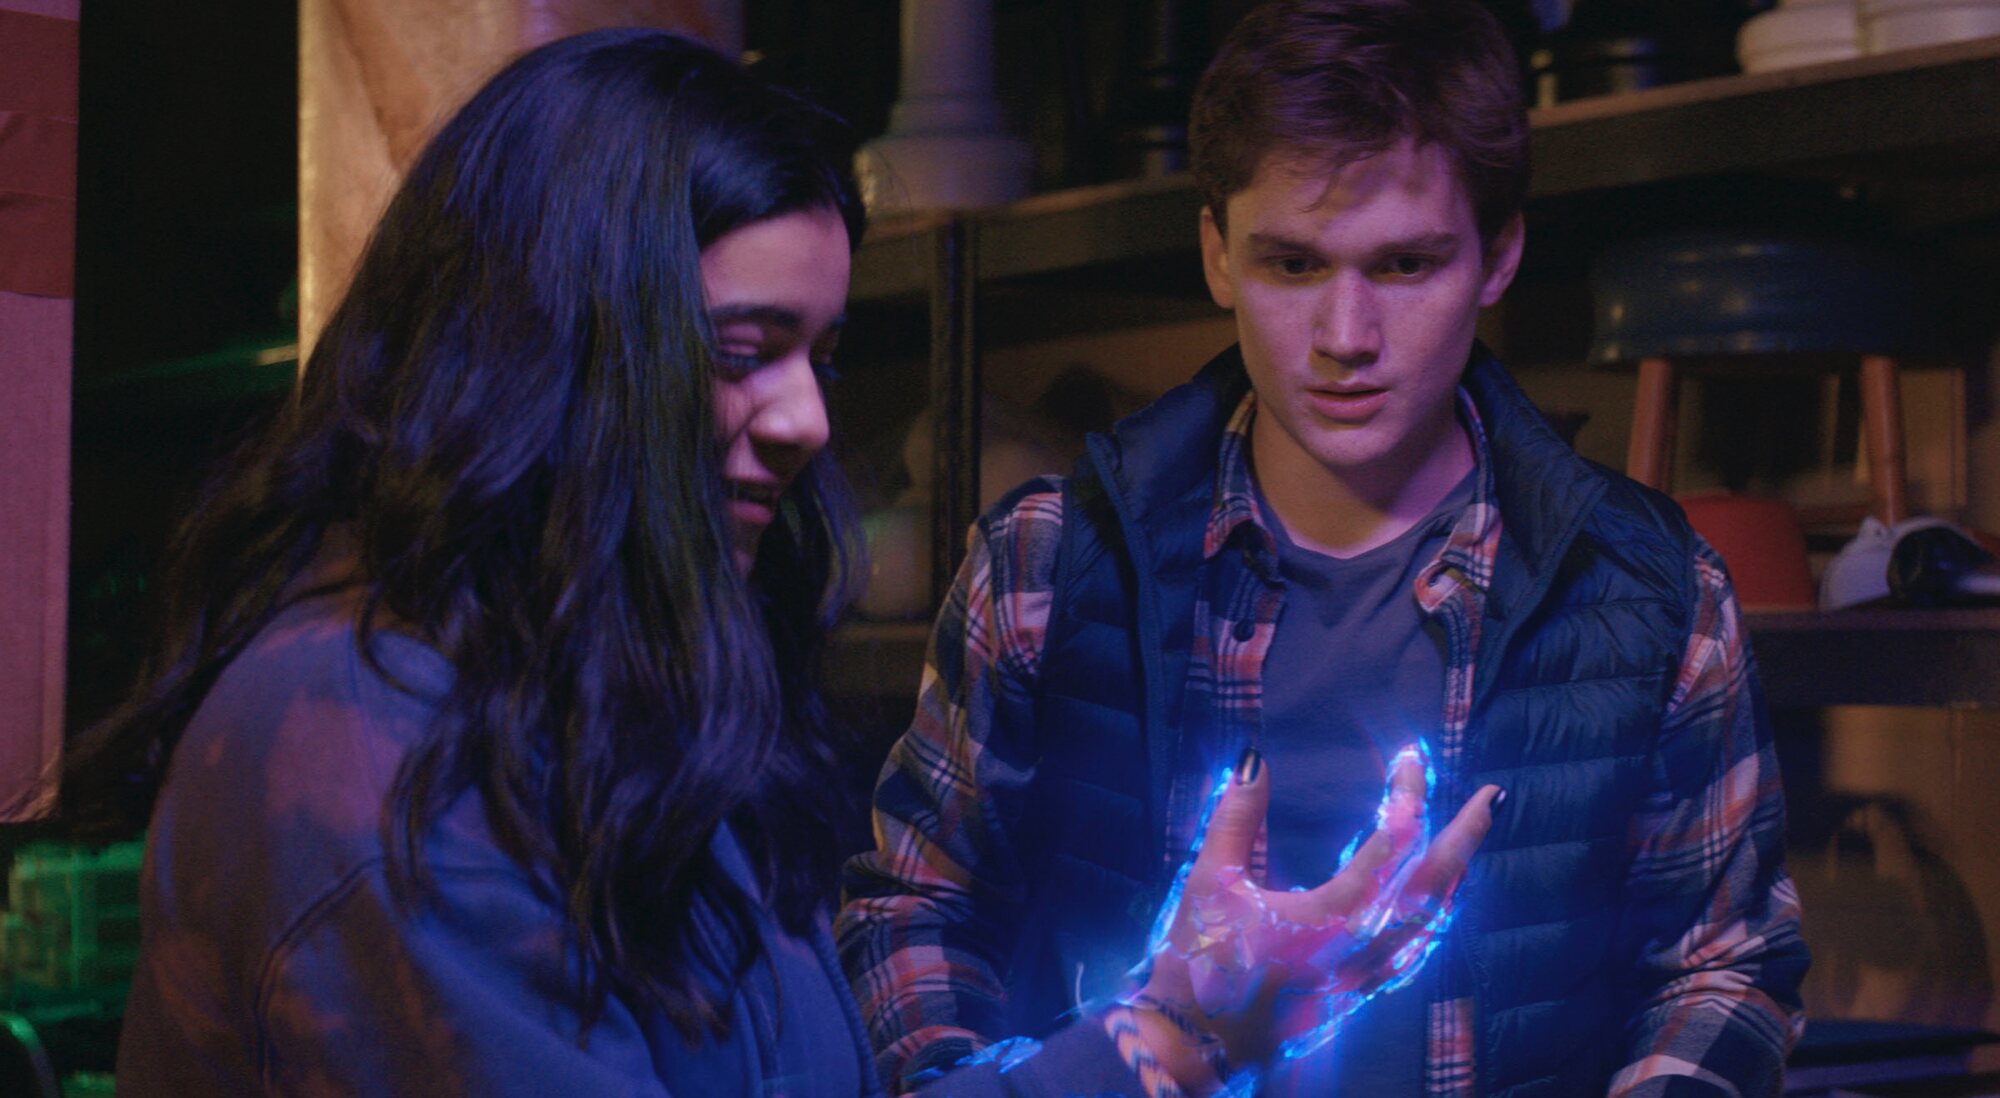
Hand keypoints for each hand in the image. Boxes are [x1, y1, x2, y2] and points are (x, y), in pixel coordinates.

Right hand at [1126, 745, 1499, 1093]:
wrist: (1189, 1048)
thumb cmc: (1195, 963)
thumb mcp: (1208, 882)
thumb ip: (1236, 818)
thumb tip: (1253, 759)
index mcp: (1329, 920)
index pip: (1391, 846)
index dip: (1407, 796)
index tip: (1412, 759)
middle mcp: (1360, 952)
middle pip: (1433, 889)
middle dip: (1465, 838)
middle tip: (1493, 798)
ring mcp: (1363, 980)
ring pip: (1430, 926)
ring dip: (1453, 878)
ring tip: (1467, 840)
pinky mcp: (1355, 999)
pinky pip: (1413, 954)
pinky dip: (1432, 919)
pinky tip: (1432, 907)